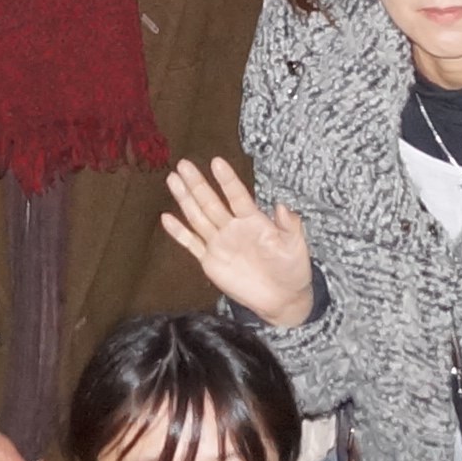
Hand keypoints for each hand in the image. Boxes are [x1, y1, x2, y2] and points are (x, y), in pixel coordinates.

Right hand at [159, 155, 316, 323]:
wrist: (281, 298)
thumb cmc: (291, 268)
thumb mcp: (295, 245)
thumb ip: (290, 225)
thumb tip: (282, 206)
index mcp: (253, 220)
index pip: (237, 196)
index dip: (227, 180)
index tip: (216, 162)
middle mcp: (232, 227)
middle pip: (211, 202)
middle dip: (197, 183)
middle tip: (184, 164)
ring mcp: (219, 243)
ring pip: (197, 217)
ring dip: (185, 199)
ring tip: (172, 179)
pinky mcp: (210, 261)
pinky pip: (192, 244)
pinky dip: (179, 232)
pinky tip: (166, 218)